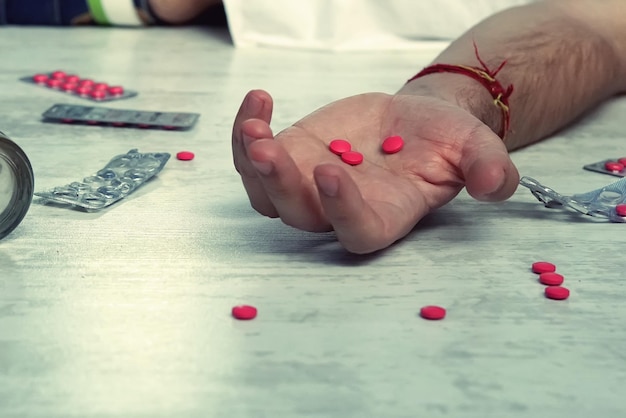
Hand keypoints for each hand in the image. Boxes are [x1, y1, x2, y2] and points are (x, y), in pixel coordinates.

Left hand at [232, 89, 518, 253]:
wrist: (414, 123)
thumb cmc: (444, 142)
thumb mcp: (476, 149)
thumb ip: (488, 168)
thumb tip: (493, 184)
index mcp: (385, 215)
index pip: (356, 231)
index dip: (341, 211)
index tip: (331, 173)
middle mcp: (339, 208)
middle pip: (299, 216)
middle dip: (280, 185)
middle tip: (269, 149)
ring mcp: (309, 184)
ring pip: (266, 193)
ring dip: (252, 163)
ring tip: (255, 123)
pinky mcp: (292, 154)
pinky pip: (255, 153)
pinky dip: (247, 130)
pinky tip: (259, 100)